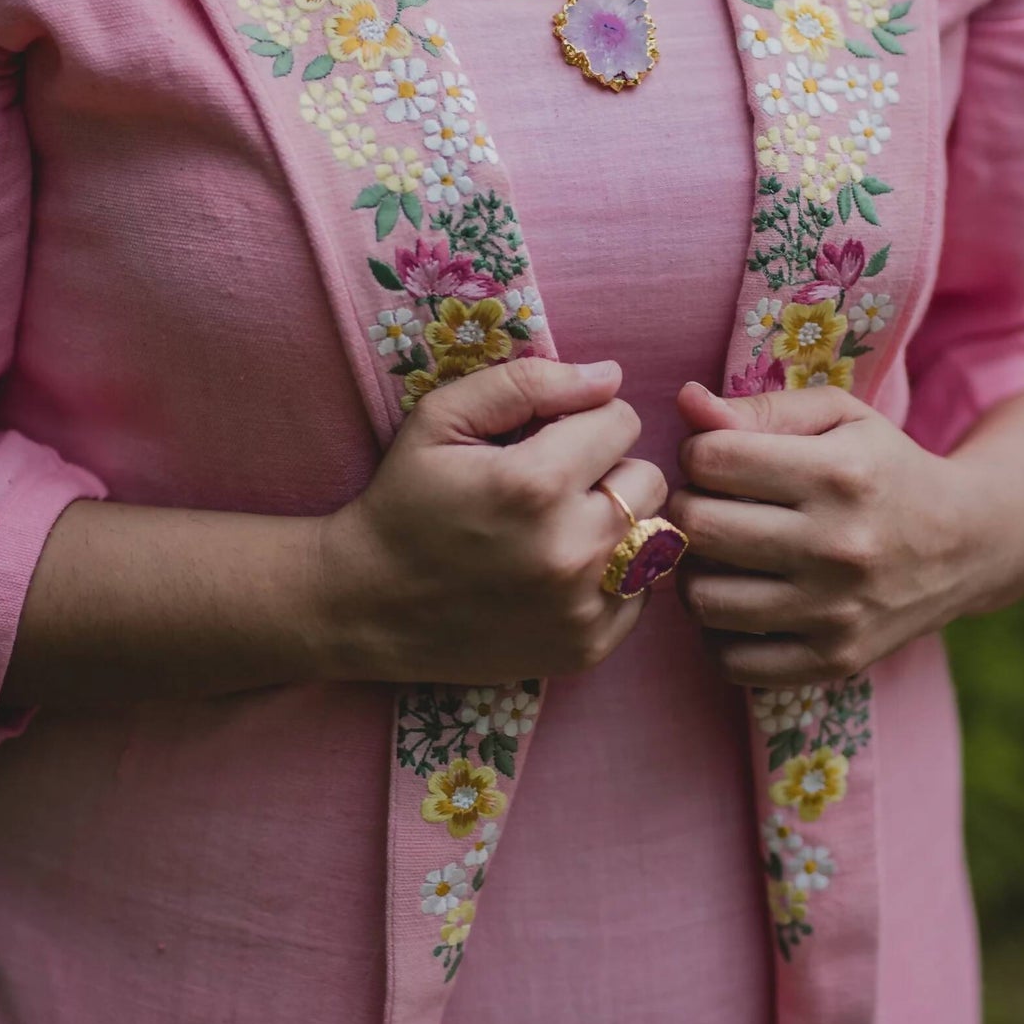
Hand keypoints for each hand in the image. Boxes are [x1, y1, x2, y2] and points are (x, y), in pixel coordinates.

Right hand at [315, 358, 666, 683]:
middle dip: (608, 471)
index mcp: (536, 484)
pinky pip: (643, 591)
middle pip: (648, 480)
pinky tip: (563, 572)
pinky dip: (614, 577)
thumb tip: (610, 376)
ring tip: (562, 528)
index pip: (622, 421)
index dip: (586, 421)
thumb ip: (528, 384)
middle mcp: (570, 549)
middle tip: (556, 486)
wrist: (369, 605)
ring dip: (618, 524)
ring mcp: (582, 607)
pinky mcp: (588, 648)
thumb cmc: (406, 501)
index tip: (548, 440)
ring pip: (655, 537)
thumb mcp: (442, 419)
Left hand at [669, 381, 987, 687]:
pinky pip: (730, 661)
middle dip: (688, 509)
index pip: (712, 460)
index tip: (719, 459)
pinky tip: (741, 602)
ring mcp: (836, 612)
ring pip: (703, 598)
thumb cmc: (885, 469)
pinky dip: (718, 634)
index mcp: (839, 475)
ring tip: (722, 555)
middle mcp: (839, 546)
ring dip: (697, 572)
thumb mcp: (840, 417)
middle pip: (699, 527)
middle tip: (711, 505)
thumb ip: (761, 407)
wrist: (968, 544)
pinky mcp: (834, 661)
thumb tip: (686, 403)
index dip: (700, 452)